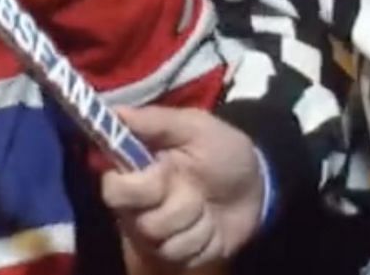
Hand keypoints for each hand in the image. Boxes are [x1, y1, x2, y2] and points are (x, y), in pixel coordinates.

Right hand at [102, 106, 264, 268]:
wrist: (255, 184)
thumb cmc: (220, 149)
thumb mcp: (194, 126)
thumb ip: (154, 120)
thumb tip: (113, 112)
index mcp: (136, 172)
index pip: (114, 191)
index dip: (136, 188)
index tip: (163, 171)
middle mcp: (139, 206)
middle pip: (140, 224)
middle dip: (175, 209)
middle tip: (194, 190)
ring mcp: (160, 234)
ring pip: (165, 243)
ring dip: (195, 223)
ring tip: (207, 204)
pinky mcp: (180, 254)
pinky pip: (185, 257)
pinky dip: (206, 241)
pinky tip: (212, 224)